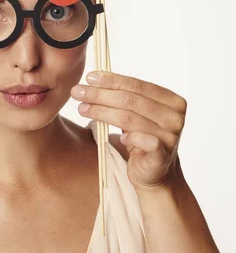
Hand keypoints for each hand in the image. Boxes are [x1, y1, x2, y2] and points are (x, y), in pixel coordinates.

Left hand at [70, 71, 186, 191]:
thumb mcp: (135, 115)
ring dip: (102, 112)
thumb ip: (124, 98)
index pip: (137, 85)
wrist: (154, 174)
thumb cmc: (141, 140)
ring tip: (82, 109)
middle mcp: (174, 116)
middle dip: (100, 94)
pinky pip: (145, 142)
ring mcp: (171, 136)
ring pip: (130, 118)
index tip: (89, 77)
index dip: (112, 80)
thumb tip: (92, 80)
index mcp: (171, 100)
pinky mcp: (162, 156)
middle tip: (78, 92)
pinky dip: (130, 137)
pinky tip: (117, 137)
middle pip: (131, 100)